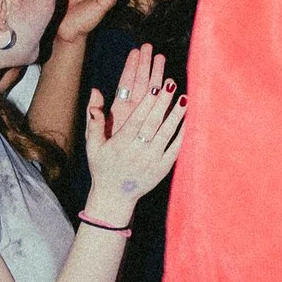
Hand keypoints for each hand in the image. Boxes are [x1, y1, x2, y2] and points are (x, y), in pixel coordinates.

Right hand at [83, 40, 185, 216]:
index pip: (135, 121)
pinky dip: (182, 134)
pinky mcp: (162, 169)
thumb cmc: (103, 167)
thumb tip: (95, 92)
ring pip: (166, 134)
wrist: (114, 197)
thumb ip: (94, 122)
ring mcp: (151, 161)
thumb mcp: (93, 147)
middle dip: (163, 103)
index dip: (146, 105)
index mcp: (119, 145)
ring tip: (185, 98)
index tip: (155, 88)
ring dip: (176, 116)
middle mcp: (136, 153)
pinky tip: (188, 119)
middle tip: (172, 84)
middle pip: (152, 124)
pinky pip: (175, 149)